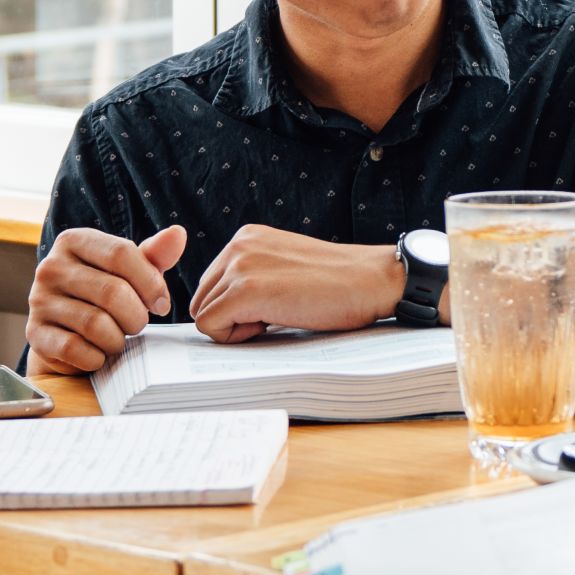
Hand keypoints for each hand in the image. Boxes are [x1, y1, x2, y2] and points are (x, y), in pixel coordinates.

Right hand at [29, 223, 187, 372]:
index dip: (150, 283)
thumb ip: (154, 255)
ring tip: (119, 339)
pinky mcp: (35, 334)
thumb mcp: (130, 271)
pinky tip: (99, 354)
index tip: (162, 304)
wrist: (66, 330)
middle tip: (137, 325)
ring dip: (118, 339)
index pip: (122, 253)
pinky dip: (96, 358)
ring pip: (95, 324)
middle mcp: (50, 266)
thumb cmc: (104, 294)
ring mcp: (38, 300)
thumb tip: (178, 234)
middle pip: (112, 291)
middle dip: (136, 316)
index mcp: (74, 241)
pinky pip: (75, 349)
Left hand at [189, 226, 404, 341]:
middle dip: (229, 317)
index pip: (210, 284)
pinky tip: (271, 325)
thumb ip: (253, 277)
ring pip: (203, 314)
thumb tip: (220, 312)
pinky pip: (211, 327)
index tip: (271, 307)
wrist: (372, 281)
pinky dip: (235, 337)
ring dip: (235, 327)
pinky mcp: (245, 291)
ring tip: (277, 316)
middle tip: (273, 316)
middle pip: (201, 299)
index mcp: (246, 237)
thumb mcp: (285, 267)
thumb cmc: (338, 284)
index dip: (234, 307)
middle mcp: (238, 245)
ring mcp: (240, 266)